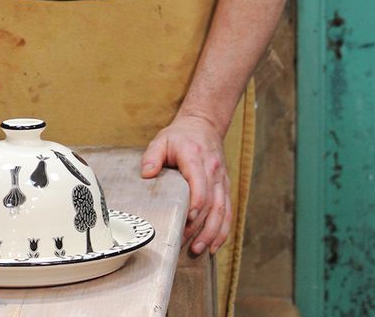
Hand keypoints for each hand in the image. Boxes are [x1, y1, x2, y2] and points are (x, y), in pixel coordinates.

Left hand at [140, 114, 230, 254]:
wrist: (204, 124)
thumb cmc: (181, 135)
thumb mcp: (162, 139)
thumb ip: (152, 156)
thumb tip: (146, 174)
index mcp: (195, 157)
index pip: (200, 182)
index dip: (196, 202)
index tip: (188, 218)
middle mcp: (212, 169)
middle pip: (211, 202)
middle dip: (199, 226)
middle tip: (184, 243)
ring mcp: (221, 179)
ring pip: (222, 209)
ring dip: (212, 232)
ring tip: (198, 249)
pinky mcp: (224, 186)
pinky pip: (227, 210)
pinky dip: (223, 230)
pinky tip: (214, 245)